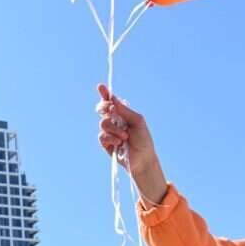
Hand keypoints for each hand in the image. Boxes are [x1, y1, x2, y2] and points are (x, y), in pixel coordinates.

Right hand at [96, 84, 167, 204]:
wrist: (142, 159)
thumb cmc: (144, 140)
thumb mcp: (138, 121)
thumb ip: (125, 110)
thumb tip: (113, 99)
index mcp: (123, 114)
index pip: (111, 101)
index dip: (105, 94)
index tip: (101, 86)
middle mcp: (115, 121)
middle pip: (102, 109)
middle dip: (104, 108)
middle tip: (111, 111)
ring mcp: (109, 132)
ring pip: (102, 123)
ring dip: (114, 129)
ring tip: (125, 137)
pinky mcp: (105, 143)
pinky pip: (101, 136)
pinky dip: (111, 138)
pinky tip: (119, 144)